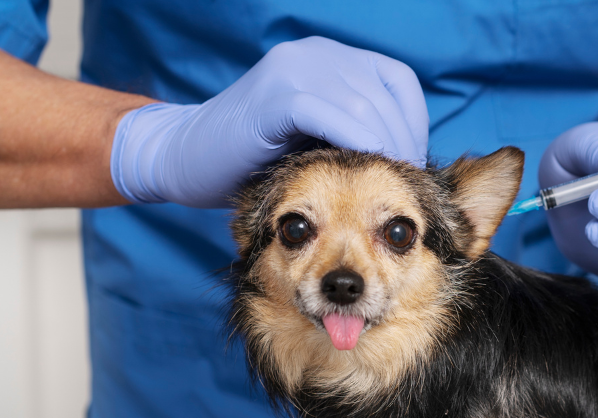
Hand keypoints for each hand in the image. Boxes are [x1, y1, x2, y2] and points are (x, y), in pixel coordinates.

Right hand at [110, 36, 427, 208]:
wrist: (184, 157)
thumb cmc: (250, 158)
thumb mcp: (313, 138)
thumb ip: (351, 132)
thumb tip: (407, 159)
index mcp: (329, 59)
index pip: (396, 82)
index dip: (413, 124)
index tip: (413, 165)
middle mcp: (314, 54)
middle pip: (384, 95)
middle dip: (402, 143)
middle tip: (407, 183)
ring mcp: (292, 69)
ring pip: (363, 104)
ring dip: (384, 146)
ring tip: (387, 182)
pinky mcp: (275, 94)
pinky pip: (329, 114)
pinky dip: (354, 141)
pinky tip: (362, 166)